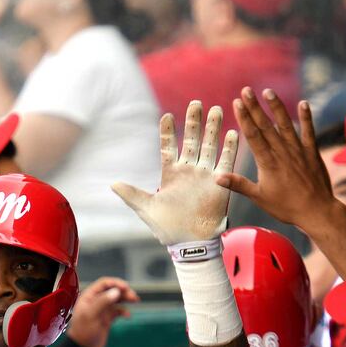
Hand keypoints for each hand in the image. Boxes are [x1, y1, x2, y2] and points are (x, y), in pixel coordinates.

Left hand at [67, 278, 140, 346]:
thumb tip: (115, 291)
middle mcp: (96, 301)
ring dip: (126, 299)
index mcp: (89, 297)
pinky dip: (124, 311)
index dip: (116, 283)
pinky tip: (127, 315)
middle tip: (133, 296)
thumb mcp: (91, 315)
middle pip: (112, 290)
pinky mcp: (107, 318)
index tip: (126, 287)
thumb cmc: (83, 332)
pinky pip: (118, 311)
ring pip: (116, 300)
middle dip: (124, 291)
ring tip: (135, 300)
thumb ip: (102, 302)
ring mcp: (102, 310)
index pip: (104, 284)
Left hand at [112, 101, 238, 244]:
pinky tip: (233, 133)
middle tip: (196, 103)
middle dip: (194, 122)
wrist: (190, 243)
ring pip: (209, 146)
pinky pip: (226, 162)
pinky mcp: (220, 183)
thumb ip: (132, 194)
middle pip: (192, 140)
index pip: (168, 147)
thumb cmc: (167, 228)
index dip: (168, 132)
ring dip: (213, 129)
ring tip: (217, 110)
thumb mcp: (146, 209)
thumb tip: (112, 183)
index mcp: (170, 174)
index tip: (167, 116)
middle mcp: (189, 171)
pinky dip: (229, 148)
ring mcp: (205, 175)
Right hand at [222, 87, 345, 279]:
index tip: (237, 102)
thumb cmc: (285, 206)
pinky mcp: (312, 152)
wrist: (316, 211)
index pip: (253, 135)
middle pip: (266, 126)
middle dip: (255, 107)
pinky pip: (309, 132)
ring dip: (276, 107)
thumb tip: (216, 178)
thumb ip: (238, 185)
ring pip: (285, 124)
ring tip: (268, 92)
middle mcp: (282, 152)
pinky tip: (304, 103)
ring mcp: (298, 150)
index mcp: (267, 162)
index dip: (245, 117)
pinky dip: (306, 117)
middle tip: (246, 90)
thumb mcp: (259, 197)